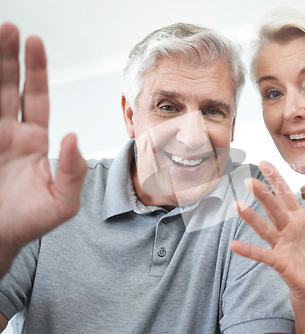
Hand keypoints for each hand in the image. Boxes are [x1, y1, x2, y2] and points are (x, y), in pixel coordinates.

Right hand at [0, 23, 86, 275]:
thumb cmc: (30, 222)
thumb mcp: (63, 202)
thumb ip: (73, 171)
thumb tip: (74, 137)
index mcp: (33, 141)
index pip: (35, 97)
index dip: (34, 71)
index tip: (34, 43)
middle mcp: (9, 133)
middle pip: (7, 86)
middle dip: (7, 57)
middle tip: (8, 29)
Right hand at [230, 161, 304, 306]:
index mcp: (299, 220)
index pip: (286, 196)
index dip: (276, 180)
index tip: (264, 164)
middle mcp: (287, 229)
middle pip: (273, 208)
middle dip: (262, 195)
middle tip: (249, 180)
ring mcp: (281, 245)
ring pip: (265, 228)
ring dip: (251, 218)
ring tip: (237, 205)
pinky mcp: (279, 261)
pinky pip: (262, 254)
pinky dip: (249, 250)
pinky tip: (234, 245)